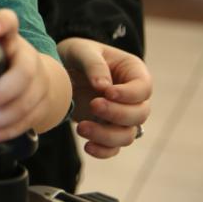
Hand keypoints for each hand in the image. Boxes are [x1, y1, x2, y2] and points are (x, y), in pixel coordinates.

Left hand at [0, 9, 54, 142]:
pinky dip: (7, 130)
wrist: (37, 78)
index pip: (10, 22)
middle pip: (23, 73)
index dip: (2, 23)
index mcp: (9, 41)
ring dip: (0, 118)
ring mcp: (39, 83)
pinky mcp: (42, 105)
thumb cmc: (2, 63)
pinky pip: (27, 120)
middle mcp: (27, 59)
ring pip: (26, 102)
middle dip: (2, 91)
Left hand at [58, 37, 152, 158]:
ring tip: (81, 127)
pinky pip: (113, 148)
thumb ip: (94, 64)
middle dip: (117, 114)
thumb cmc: (75, 55)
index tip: (107, 92)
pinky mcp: (106, 129)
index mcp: (133, 72)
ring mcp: (120, 116)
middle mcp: (132, 97)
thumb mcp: (82, 50)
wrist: (59, 69)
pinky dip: (103, 151)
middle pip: (140, 114)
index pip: (144, 88)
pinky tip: (87, 146)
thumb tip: (104, 87)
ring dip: (107, 136)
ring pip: (127, 135)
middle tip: (93, 105)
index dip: (129, 94)